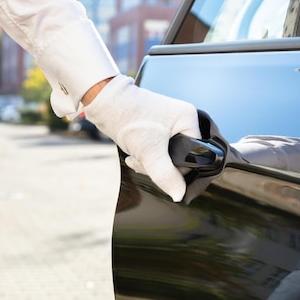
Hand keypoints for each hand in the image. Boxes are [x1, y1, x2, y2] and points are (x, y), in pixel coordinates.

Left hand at [83, 75, 200, 201]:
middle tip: (143, 162)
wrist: (104, 103)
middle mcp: (182, 119)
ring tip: (135, 159)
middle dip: (159, 166)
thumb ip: (166, 175)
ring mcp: (169, 123)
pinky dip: (145, 156)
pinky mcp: (157, 127)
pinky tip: (133, 157)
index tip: (158, 168)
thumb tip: (179, 195)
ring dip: (150, 163)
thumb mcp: (150, 151)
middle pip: (180, 157)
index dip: (177, 168)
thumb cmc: (129, 118)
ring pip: (166, 156)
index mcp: (189, 119)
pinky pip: (157, 150)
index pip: (194, 154)